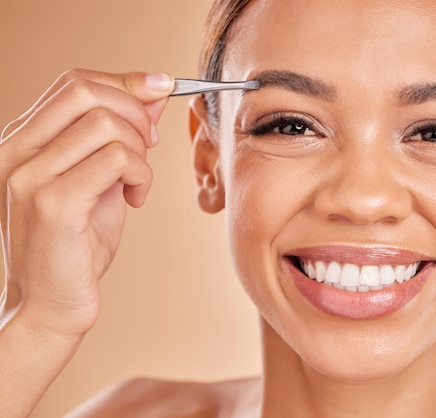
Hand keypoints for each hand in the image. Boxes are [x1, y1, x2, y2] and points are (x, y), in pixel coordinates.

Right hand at [0, 69, 173, 336]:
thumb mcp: (100, 180)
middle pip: (86, 91)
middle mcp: (15, 152)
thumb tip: (152, 93)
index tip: (160, 92)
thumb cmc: (76, 245)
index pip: (73, 83)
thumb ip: (118, 137)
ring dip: (140, 151)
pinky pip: (116, 160)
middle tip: (149, 145)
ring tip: (136, 182)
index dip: (125, 82)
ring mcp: (29, 176)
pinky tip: (135, 200)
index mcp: (21, 142)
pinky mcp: (53, 203)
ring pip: (106, 124)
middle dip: (135, 111)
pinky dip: (141, 176)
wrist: (50, 305)